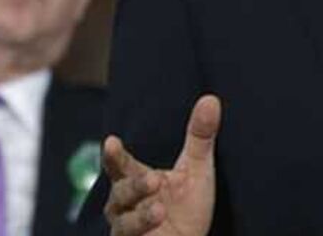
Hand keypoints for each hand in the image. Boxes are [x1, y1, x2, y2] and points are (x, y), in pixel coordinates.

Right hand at [103, 94, 221, 235]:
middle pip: (121, 191)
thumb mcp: (197, 170)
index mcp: (136, 178)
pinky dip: (141, 231)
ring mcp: (126, 227)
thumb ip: (199, 136)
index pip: (120, 164)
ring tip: (159, 209)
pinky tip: (157, 223)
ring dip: (140, 215)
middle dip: (135, 186)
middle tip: (154, 180)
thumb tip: (211, 99)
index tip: (111, 141)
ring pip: (123, 221)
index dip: (114, 154)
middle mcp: (125, 203)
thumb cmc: (188, 206)